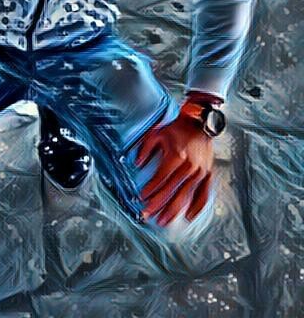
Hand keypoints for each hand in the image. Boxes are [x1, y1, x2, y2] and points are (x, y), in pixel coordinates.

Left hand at [134, 108, 213, 225]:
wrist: (199, 123)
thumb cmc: (177, 129)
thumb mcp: (156, 133)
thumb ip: (144, 149)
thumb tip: (136, 164)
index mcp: (176, 156)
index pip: (160, 178)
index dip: (150, 189)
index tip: (142, 198)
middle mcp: (189, 166)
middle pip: (171, 191)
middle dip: (158, 205)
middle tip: (148, 215)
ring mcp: (200, 172)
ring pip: (185, 196)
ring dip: (173, 210)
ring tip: (163, 221)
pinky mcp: (208, 174)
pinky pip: (203, 194)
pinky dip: (196, 207)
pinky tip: (188, 217)